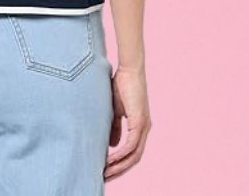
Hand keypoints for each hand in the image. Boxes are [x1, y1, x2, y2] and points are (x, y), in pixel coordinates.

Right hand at [105, 65, 151, 180]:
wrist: (129, 71)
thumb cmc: (121, 86)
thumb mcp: (114, 111)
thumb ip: (114, 127)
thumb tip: (111, 145)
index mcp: (139, 128)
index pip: (132, 153)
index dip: (120, 164)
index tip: (106, 171)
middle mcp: (145, 130)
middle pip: (134, 159)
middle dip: (119, 171)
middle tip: (103, 178)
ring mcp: (144, 127)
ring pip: (134, 155)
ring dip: (119, 166)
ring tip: (105, 172)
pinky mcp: (140, 122)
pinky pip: (132, 145)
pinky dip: (121, 154)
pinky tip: (110, 159)